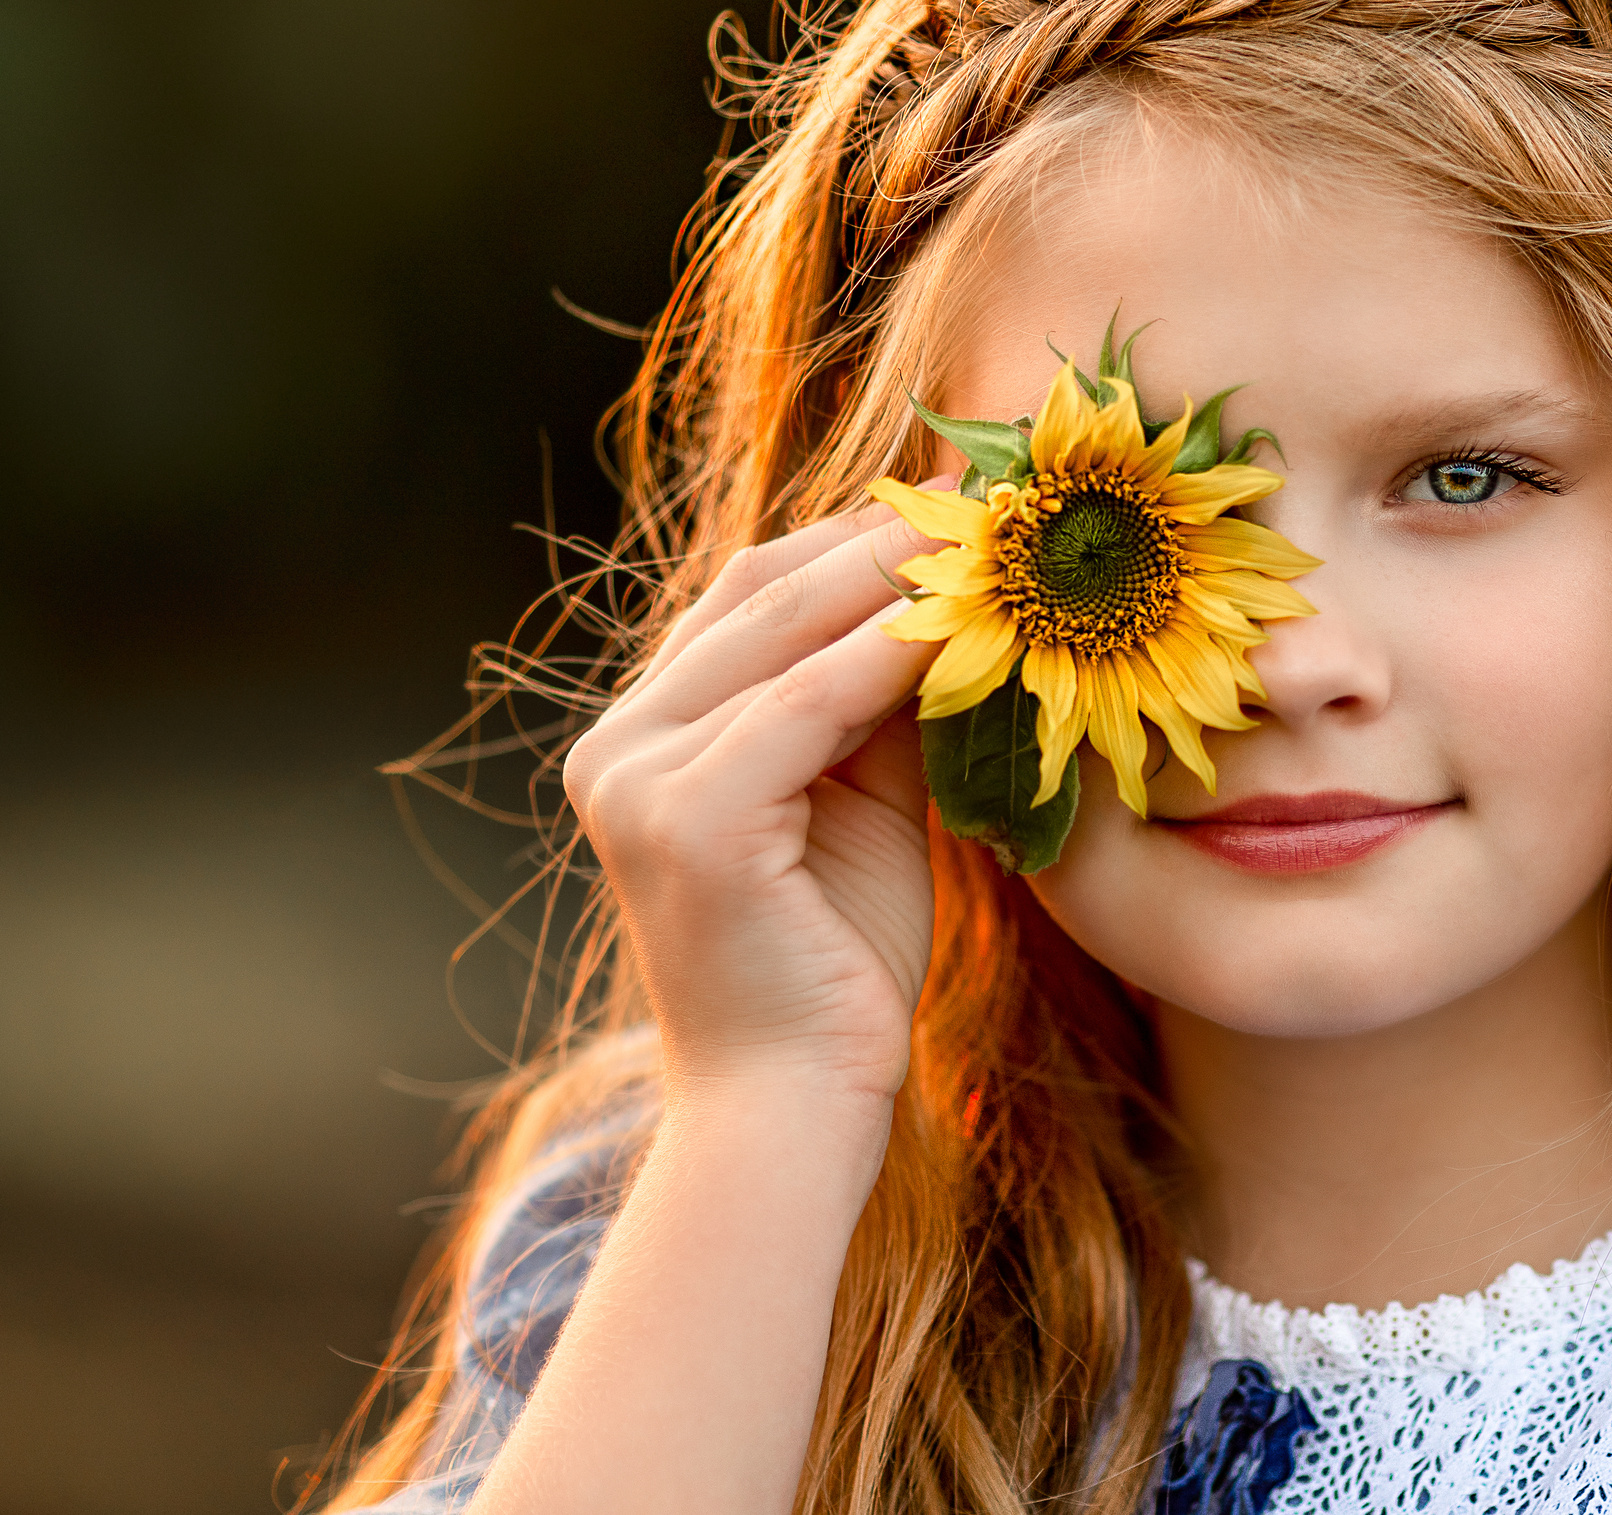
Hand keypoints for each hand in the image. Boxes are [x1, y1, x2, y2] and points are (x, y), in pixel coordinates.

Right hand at [562, 499, 944, 1108]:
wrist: (793, 1106)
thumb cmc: (836, 963)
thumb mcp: (863, 802)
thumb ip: (880, 702)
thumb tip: (954, 597)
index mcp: (644, 735)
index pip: (750, 595)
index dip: (856, 540)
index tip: (963, 506)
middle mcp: (617, 745)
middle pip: (759, 593)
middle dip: (882, 540)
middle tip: (991, 508)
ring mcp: (636, 779)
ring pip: (783, 633)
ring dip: (897, 582)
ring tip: (994, 549)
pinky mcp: (684, 820)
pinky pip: (803, 705)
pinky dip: (888, 657)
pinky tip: (962, 630)